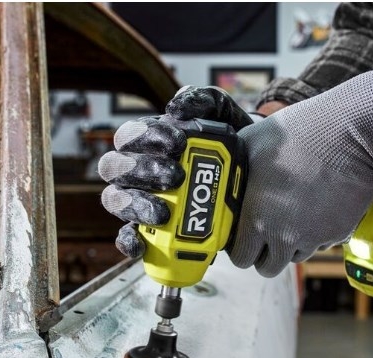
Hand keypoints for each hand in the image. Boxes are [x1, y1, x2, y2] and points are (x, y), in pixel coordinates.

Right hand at [98, 86, 253, 257]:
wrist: (257, 174)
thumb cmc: (229, 141)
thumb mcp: (222, 114)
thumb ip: (202, 100)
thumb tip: (176, 108)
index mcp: (147, 140)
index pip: (129, 136)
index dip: (146, 137)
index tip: (177, 143)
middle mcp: (137, 170)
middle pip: (115, 168)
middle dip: (142, 171)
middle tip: (175, 176)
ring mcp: (140, 200)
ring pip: (116, 200)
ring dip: (135, 206)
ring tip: (164, 212)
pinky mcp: (150, 230)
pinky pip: (126, 237)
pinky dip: (130, 241)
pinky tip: (142, 242)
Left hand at [228, 67, 372, 276]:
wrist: (352, 134)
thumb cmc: (301, 133)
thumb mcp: (253, 142)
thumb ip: (237, 169)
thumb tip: (228, 176)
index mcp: (257, 218)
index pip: (240, 257)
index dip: (239, 247)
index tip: (243, 236)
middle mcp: (284, 235)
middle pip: (268, 266)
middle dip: (264, 253)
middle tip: (265, 232)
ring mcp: (314, 237)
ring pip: (295, 256)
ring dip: (290, 243)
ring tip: (293, 212)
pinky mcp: (338, 233)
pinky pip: (321, 242)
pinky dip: (316, 231)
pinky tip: (316, 205)